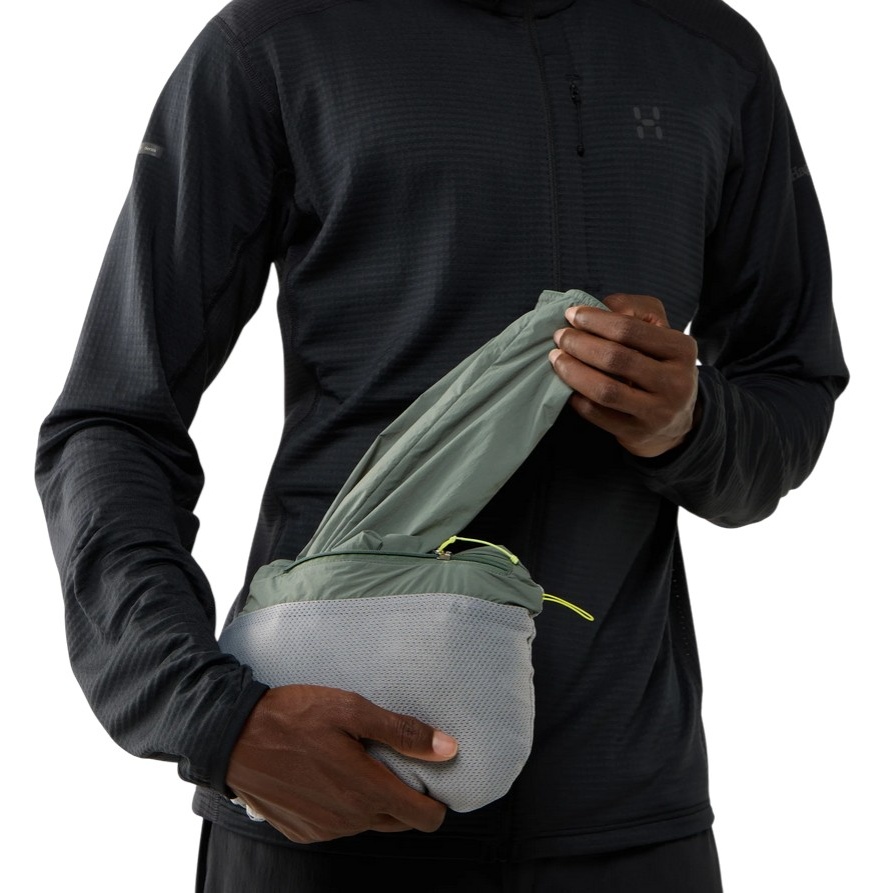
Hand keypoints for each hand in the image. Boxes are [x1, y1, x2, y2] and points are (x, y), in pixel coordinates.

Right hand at [225, 684, 457, 843]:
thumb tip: (448, 748)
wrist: (232, 738)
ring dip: (373, 800)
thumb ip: (402, 732)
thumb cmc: (294, 717)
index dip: (436, 801)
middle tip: (393, 761)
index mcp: (367, 791)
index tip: (432, 776)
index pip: (425, 819)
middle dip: (406, 797)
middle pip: (400, 822)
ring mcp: (324, 830)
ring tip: (358, 761)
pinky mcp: (303, 831)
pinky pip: (339, 825)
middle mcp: (349, 819)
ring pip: (369, 822)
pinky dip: (344, 805)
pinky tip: (330, 774)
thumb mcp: (352, 710)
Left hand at [549, 293, 699, 457]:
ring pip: (605, 390)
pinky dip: (577, 398)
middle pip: (615, 359)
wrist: (674, 418)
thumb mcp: (657, 330)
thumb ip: (633, 308)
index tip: (571, 315)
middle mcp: (675, 382)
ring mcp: (658, 412)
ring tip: (556, 359)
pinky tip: (567, 386)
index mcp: (682, 349)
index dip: (595, 320)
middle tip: (559, 337)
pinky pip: (597, 414)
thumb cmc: (658, 363)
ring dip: (573, 372)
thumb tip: (600, 305)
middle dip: (580, 344)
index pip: (630, 329)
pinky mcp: (638, 433)